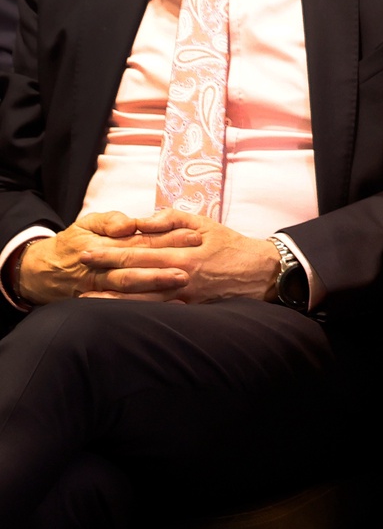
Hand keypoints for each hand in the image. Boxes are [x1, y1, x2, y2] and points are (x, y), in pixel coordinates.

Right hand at [11, 210, 204, 303]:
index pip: (138, 242)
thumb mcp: (88, 224)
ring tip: (181, 289)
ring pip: (127, 292)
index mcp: (100, 245)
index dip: (167, 239)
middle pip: (132, 271)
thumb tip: (130, 224)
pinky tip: (170, 306)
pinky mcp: (98, 302)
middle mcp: (98, 269)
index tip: (194, 236)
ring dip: (155, 292)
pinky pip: (122, 306)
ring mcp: (97, 289)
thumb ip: (111, 221)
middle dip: (161, 272)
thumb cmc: (75, 242)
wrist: (43, 271)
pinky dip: (145, 307)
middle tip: (189, 271)